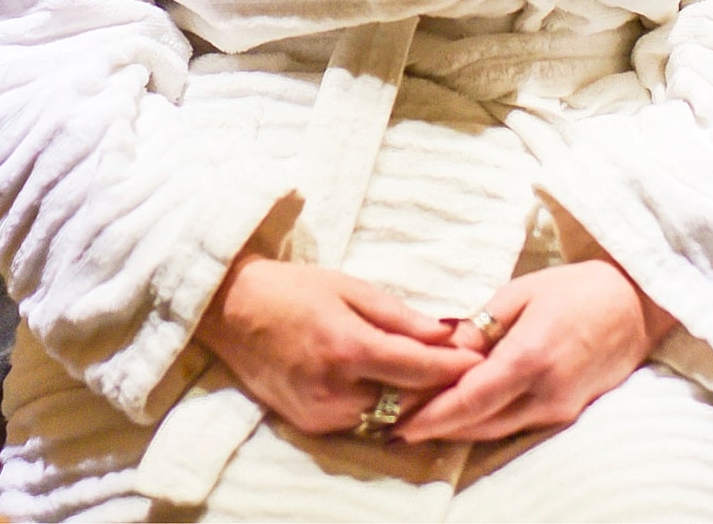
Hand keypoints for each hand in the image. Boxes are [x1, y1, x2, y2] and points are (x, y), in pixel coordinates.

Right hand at [195, 255, 484, 436]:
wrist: (232, 311)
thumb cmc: (293, 290)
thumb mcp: (350, 287)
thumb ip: (400, 316)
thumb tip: (447, 333)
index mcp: (347, 347)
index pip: (417, 368)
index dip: (453, 366)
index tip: (480, 358)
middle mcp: (335, 388)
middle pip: (408, 401)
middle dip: (439, 387)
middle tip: (467, 369)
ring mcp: (321, 412)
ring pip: (388, 418)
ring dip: (412, 401)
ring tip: (435, 379)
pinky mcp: (310, 424)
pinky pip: (362, 422)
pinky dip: (383, 408)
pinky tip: (394, 388)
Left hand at [395, 259, 676, 442]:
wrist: (636, 305)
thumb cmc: (577, 289)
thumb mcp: (520, 293)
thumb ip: (478, 326)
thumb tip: (441, 350)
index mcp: (530, 357)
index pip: (469, 399)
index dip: (431, 415)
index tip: (398, 423)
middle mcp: (545, 392)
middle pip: (478, 424)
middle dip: (437, 426)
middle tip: (396, 423)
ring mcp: (559, 408)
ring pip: (496, 430)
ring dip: (458, 428)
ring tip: (421, 419)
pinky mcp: (567, 413)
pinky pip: (516, 424)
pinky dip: (485, 422)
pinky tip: (463, 413)